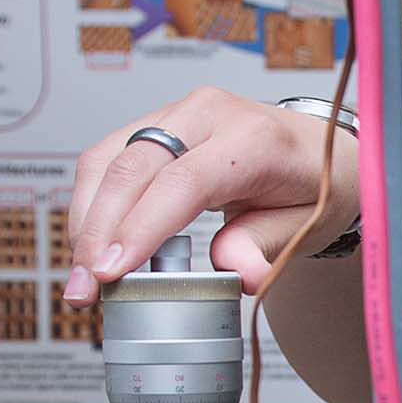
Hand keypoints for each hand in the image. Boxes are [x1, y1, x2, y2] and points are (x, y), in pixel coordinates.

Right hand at [64, 87, 355, 300]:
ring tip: (82, 278)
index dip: (140, 227)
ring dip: (85, 221)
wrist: (319, 151)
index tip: (111, 272)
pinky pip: (108, 158)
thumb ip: (266, 247)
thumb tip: (238, 274)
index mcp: (253, 137)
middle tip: (85, 289)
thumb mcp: (306, 224)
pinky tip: (91, 246)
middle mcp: (208, 113)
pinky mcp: (155, 126)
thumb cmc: (313, 185)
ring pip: (107, 159)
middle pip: (133, 167)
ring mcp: (176, 113)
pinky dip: (91, 204)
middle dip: (98, 233)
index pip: (183, 181)